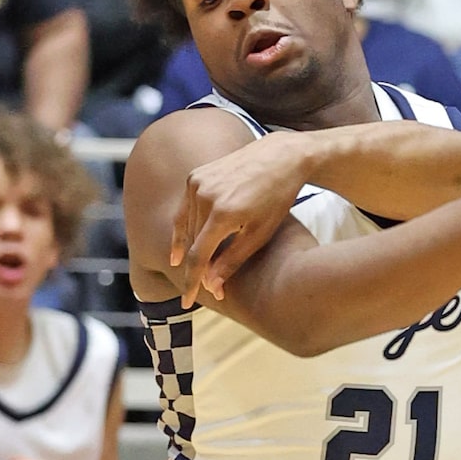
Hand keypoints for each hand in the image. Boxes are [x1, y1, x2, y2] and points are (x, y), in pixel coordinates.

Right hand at [169, 131, 312, 305]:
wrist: (279, 158)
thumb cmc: (276, 199)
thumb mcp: (260, 234)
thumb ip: (233, 260)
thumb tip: (211, 285)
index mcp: (222, 213)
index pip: (199, 256)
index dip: (192, 281)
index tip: (187, 301)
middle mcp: (203, 196)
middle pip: (191, 243)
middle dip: (195, 267)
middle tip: (198, 290)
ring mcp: (196, 183)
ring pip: (186, 226)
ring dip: (190, 249)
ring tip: (190, 271)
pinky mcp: (194, 176)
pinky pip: (184, 209)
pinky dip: (184, 228)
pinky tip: (182, 247)